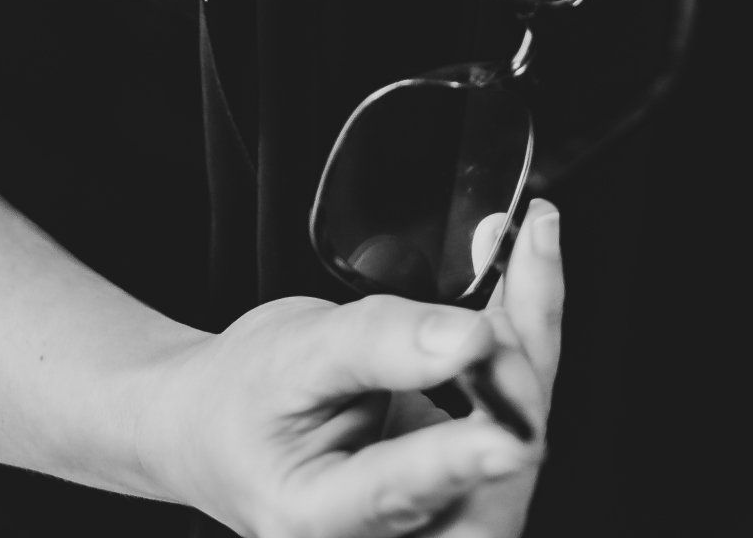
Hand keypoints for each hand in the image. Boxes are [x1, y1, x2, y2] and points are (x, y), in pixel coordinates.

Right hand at [140, 201, 564, 537]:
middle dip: (520, 363)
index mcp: (318, 519)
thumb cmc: (240, 396)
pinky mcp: (459, 477)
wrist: (219, 424)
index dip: (459, 463)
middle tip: (523, 256)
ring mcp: (432, 511)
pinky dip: (526, 338)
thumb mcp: (289, 352)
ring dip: (533, 335)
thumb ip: (375, 344)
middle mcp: (386, 535)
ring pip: (514, 434)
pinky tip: (526, 272)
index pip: (400, 497)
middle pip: (486, 473)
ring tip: (527, 243)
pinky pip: (512, 413)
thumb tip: (468, 340)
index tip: (507, 433)